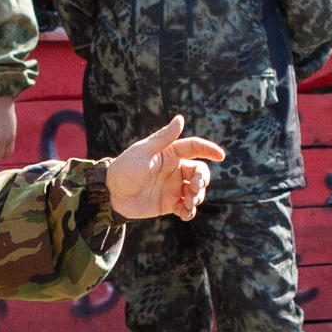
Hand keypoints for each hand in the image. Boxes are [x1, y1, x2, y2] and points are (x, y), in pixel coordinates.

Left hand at [107, 115, 225, 220]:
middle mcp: (175, 170)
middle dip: (203, 180)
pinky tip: (185, 213)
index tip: (221, 156)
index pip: (194, 148)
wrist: (111, 194)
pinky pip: (187, 208)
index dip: (209, 150)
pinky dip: (190, 212)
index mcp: (170, 154)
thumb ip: (163, 138)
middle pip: (200, 172)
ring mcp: (173, 187)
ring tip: (189, 202)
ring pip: (197, 191)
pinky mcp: (170, 204)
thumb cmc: (124, 169)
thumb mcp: (143, 152)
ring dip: (198, 197)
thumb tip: (180, 118)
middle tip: (195, 188)